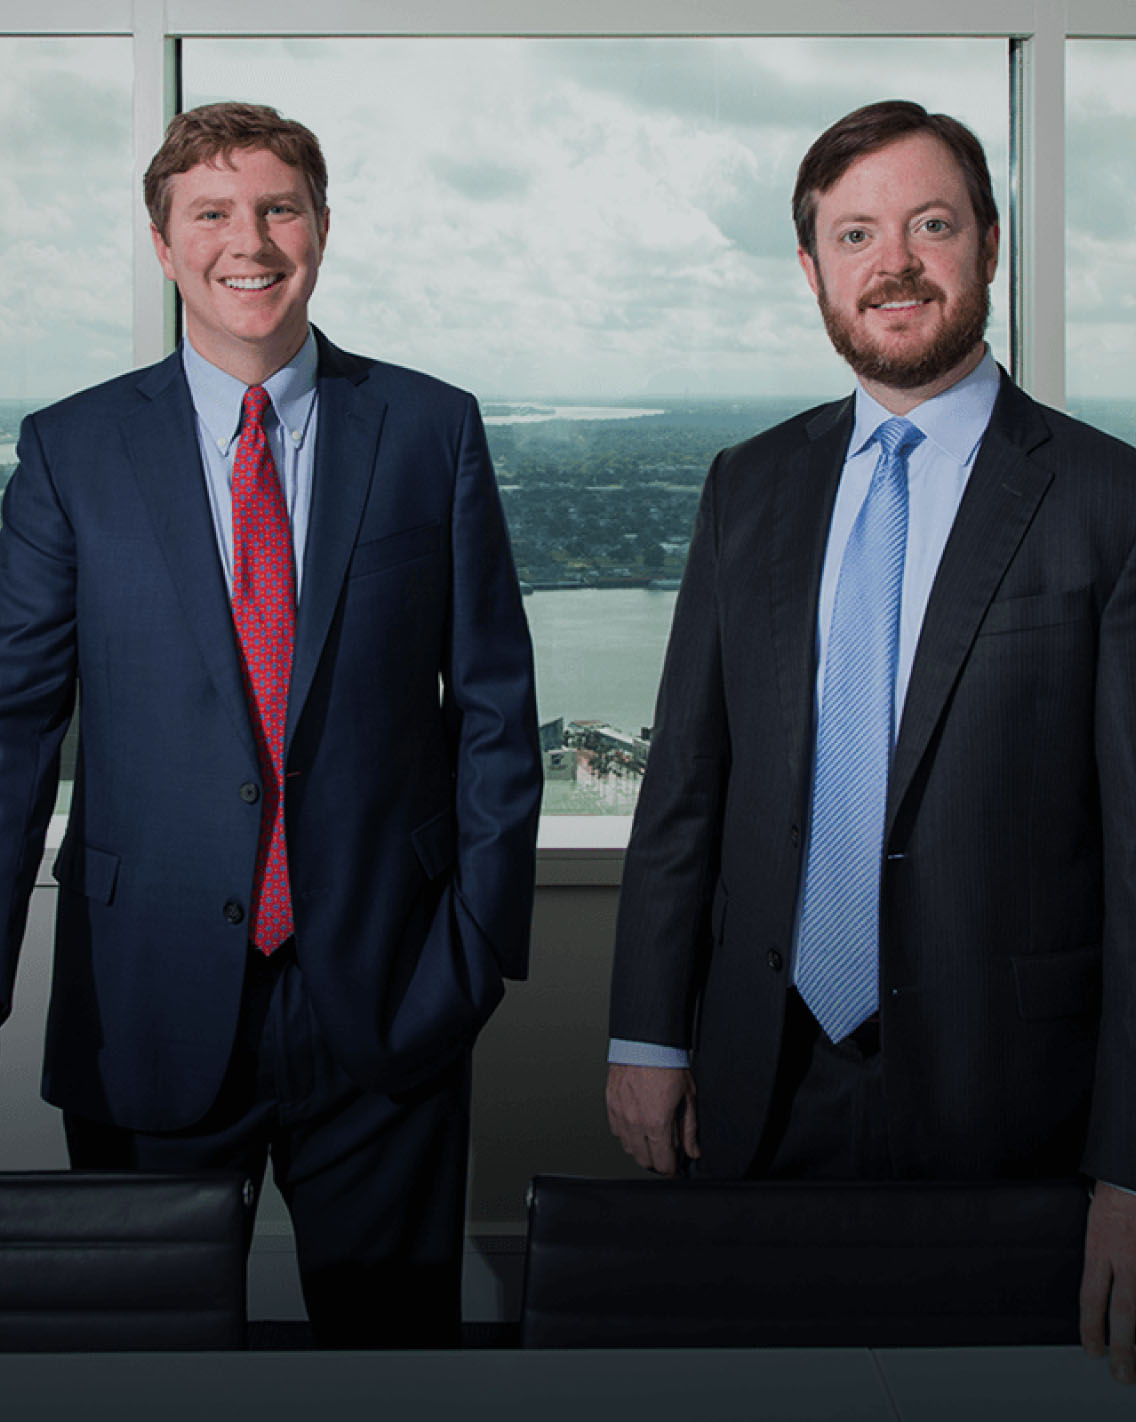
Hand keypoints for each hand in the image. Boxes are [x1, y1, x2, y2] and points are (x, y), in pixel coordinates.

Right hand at [605, 1063, 698, 1175]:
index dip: (671, 1170)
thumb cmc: (667, 1063)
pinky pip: (616, 1131)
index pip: (662, 1162)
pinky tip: (636, 1128)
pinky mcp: (611, 1103)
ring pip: (628, 1147)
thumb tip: (693, 1150)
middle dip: (657, 1163)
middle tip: (666, 1157)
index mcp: (657, 1123)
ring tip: (652, 1142)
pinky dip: (626, 1135)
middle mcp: (635, 1122)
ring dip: (640, 1150)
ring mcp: (620, 1113)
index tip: (675, 1169)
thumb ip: (689, 1128)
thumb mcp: (688, 1097)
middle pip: (644, 1160)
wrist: (645, 1041)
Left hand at [1080, 1181, 1135, 1383]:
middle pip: (1123, 1313)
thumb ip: (1100, 1252)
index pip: (1091, 1297)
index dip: (1090, 1328)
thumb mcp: (1096, 1221)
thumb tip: (1098, 1278)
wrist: (1130, 1174)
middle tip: (1122, 1374)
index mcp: (1099, 1248)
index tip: (1091, 1349)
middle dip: (1123, 1349)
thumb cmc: (1115, 1190)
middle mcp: (1124, 1257)